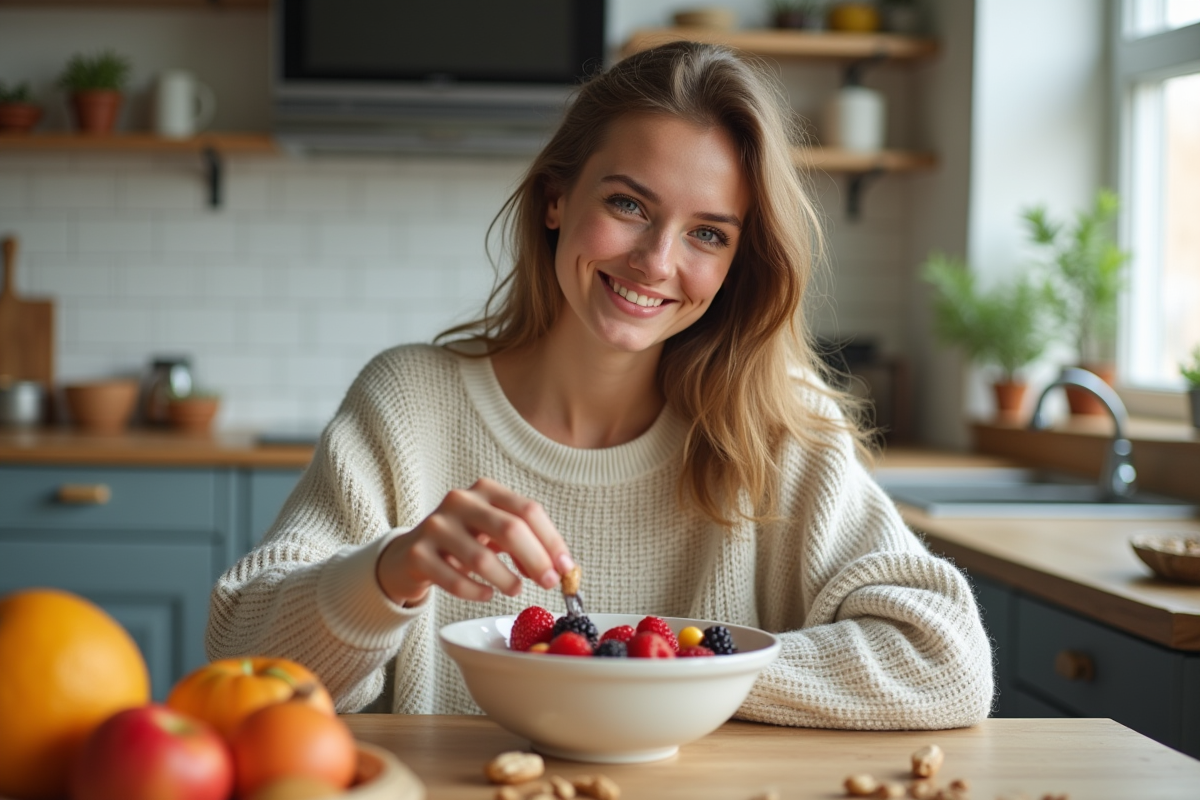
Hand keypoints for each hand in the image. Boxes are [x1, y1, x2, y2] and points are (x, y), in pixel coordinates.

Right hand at [375, 478, 573, 605]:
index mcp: (486, 489)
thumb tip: (559, 567)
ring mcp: (435, 525)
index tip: (566, 568)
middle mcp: (460, 501)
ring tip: (514, 589)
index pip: (528, 510)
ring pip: (482, 558)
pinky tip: (486, 594)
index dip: (552, 541)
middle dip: (536, 560)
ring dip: (507, 580)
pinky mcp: (417, 553)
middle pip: (510, 529)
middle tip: (550, 583)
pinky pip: (455, 580)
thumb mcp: (494, 534)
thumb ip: (526, 544)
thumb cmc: (463, 543)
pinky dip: (476, 592)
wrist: (409, 555)